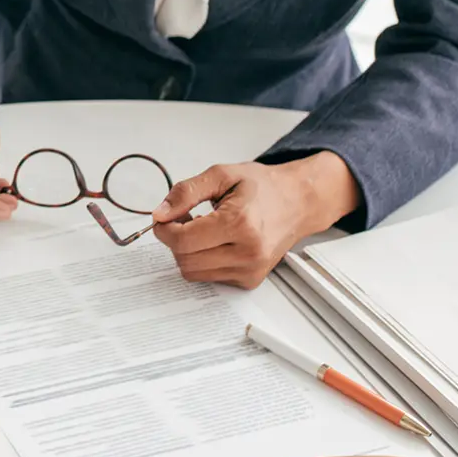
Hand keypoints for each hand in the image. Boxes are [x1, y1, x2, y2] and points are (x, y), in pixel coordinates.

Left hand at [151, 152, 359, 288]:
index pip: (182, 241)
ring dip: (188, 252)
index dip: (164, 229)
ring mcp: (251, 270)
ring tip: (201, 228)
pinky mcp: (250, 280)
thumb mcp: (220, 176)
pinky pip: (210, 277)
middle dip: (175, 239)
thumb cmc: (262, 186)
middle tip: (184, 219)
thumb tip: (160, 214)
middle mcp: (248, 252)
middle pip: (185, 260)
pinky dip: (203, 260)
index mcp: (239, 223)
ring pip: (194, 272)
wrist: (298, 202)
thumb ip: (185, 193)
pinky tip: (215, 241)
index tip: (164, 217)